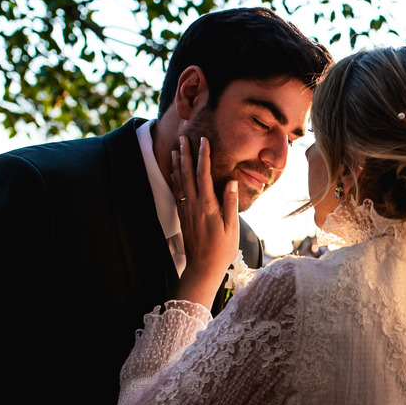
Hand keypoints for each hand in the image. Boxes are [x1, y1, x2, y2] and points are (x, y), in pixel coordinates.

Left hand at [171, 136, 239, 305]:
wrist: (203, 267)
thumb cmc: (222, 249)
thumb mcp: (232, 227)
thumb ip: (230, 203)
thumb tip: (232, 181)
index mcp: (207, 205)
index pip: (204, 174)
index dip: (203, 156)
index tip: (204, 140)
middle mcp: (193, 205)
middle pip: (187, 174)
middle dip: (185, 154)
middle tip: (183, 137)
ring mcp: (186, 210)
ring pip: (179, 181)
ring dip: (176, 164)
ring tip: (175, 149)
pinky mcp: (183, 216)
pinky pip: (177, 192)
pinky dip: (174, 179)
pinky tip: (173, 172)